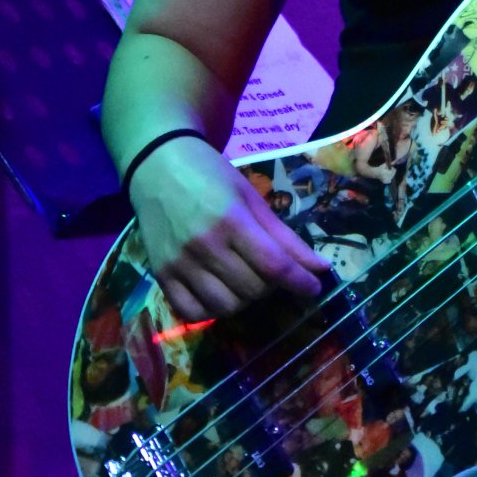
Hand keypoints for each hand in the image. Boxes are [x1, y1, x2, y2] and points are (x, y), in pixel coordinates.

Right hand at [127, 136, 332, 319]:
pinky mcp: (160, 275)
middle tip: (271, 273)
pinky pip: (191, 312)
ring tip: (246, 281)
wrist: (157, 164)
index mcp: (231, 219)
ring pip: (225, 306)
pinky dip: (211, 311)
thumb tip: (318, 268)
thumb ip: (284, 236)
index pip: (274, 265)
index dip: (300, 282)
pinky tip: (219, 293)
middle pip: (252, 289)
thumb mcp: (251, 197)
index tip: (315, 288)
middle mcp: (204, 245)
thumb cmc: (210, 174)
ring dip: (245, 301)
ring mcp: (179, 263)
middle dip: (272, 287)